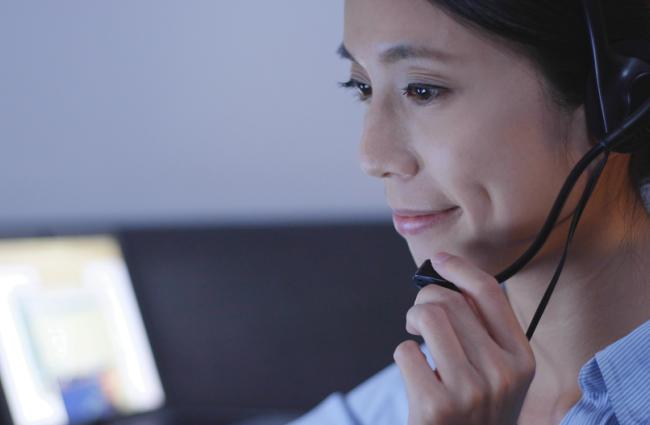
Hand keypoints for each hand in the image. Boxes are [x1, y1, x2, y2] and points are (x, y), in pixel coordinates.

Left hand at [394, 252, 534, 424]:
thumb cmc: (476, 411)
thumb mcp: (499, 374)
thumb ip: (484, 332)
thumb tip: (450, 282)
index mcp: (521, 359)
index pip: (490, 293)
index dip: (460, 268)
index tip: (439, 259)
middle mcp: (502, 374)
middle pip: (449, 301)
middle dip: (424, 300)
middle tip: (418, 318)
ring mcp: (470, 392)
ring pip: (427, 316)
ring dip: (412, 321)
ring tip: (415, 337)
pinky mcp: (436, 407)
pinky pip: (407, 351)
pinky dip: (404, 356)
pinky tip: (416, 375)